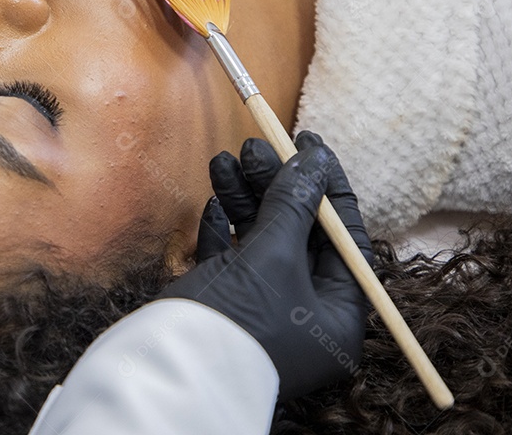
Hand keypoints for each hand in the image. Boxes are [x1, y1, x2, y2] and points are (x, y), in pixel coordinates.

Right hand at [162, 131, 371, 401]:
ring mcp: (264, 312)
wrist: (167, 369)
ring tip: (223, 161)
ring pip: (261, 241)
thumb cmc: (236, 320)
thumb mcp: (273, 254)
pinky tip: (214, 205)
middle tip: (255, 147)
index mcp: (337, 315)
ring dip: (243, 199)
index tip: (310, 143)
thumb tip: (313, 159)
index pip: (344, 237)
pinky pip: (232, 260)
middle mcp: (306, 315)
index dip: (327, 186)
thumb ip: (294, 203)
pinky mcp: (226, 308)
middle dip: (275, 187)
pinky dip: (223, 230)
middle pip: (300, 235)